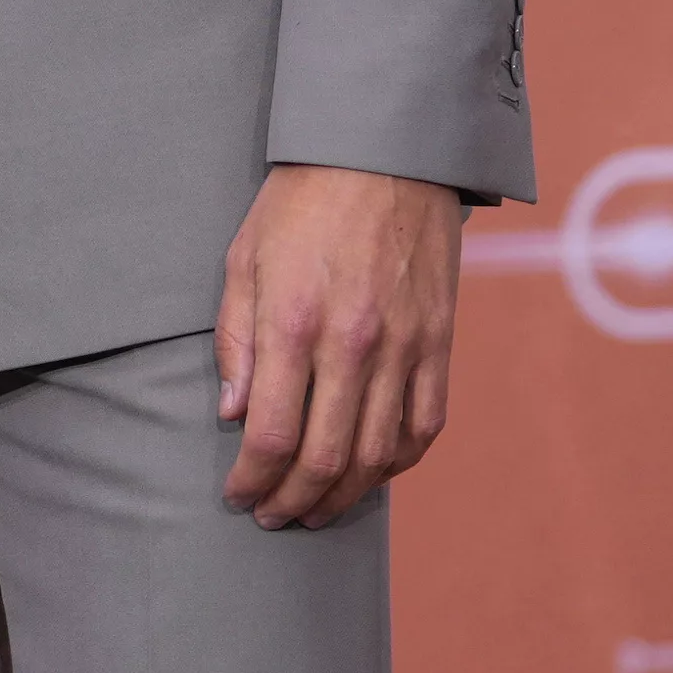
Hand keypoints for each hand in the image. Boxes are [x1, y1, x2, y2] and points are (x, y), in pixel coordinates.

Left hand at [216, 163, 465, 526]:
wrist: (383, 156)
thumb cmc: (300, 205)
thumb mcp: (244, 260)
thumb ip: (236, 342)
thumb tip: (234, 415)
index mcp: (294, 325)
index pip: (271, 436)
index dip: (251, 481)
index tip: (237, 495)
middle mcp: (352, 346)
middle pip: (324, 460)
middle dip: (292, 502)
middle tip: (271, 516)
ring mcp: (403, 349)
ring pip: (376, 456)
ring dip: (342, 496)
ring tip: (314, 510)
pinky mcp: (438, 345)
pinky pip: (423, 427)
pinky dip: (396, 463)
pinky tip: (370, 473)